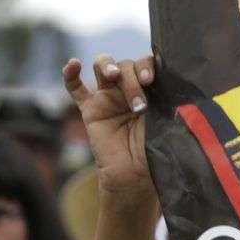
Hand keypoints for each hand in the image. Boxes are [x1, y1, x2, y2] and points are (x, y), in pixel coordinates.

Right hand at [62, 54, 155, 205]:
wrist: (138, 175)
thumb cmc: (157, 148)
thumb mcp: (166, 120)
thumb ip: (165, 98)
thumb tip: (169, 76)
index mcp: (153, 88)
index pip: (147, 64)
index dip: (147, 66)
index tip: (150, 80)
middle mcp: (131, 88)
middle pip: (127, 65)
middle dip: (132, 79)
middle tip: (139, 104)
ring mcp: (110, 97)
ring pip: (104, 66)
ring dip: (109, 67)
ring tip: (114, 76)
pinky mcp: (91, 110)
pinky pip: (76, 89)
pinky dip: (71, 74)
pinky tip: (73, 64)